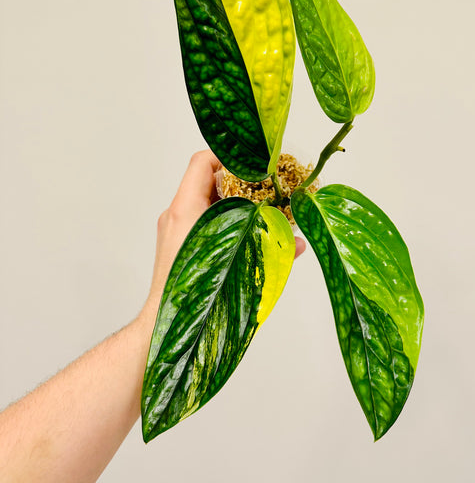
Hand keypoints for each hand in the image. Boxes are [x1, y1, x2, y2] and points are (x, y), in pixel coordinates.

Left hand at [144, 150, 305, 314]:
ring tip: (259, 214)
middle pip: (208, 180)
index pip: (203, 161)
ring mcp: (174, 228)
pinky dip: (223, 220)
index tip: (257, 170)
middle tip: (266, 193)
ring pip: (205, 200)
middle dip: (239, 183)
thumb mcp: (241, 264)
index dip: (231, 159)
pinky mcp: (176, 242)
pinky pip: (201, 219)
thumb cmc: (196, 292)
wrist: (167, 323)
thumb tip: (299, 243)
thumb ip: (271, 250)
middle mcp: (176, 213)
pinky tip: (244, 235)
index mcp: (186, 209)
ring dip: (233, 203)